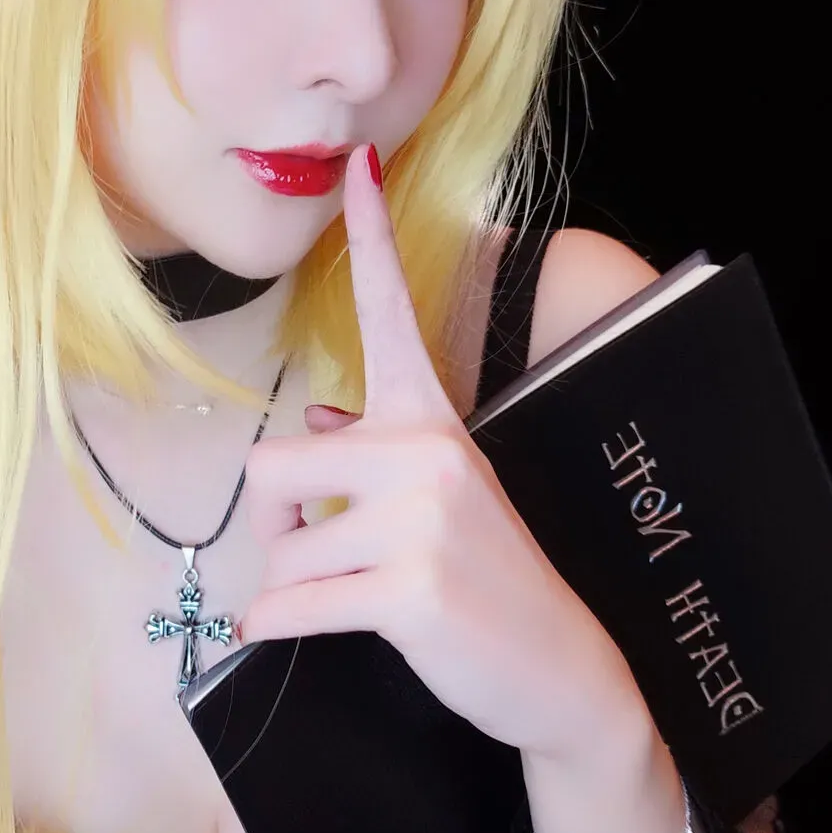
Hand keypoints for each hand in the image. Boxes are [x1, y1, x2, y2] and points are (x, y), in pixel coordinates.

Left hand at [238, 145, 645, 760]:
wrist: (560, 668)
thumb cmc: (486, 578)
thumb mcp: (441, 498)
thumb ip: (372, 454)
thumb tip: (314, 424)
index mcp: (432, 421)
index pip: (393, 313)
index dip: (372, 236)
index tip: (361, 164)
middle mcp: (427, 453)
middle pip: (270, 470)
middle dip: (273, 529)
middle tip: (315, 559)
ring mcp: (422, 520)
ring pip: (279, 550)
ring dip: (289, 587)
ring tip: (347, 598)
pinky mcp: (410, 588)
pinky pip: (290, 606)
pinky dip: (276, 631)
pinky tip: (292, 635)